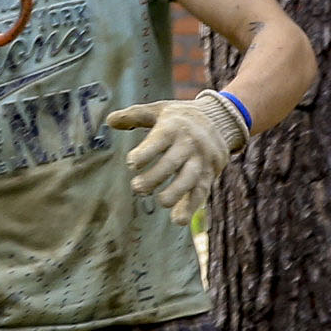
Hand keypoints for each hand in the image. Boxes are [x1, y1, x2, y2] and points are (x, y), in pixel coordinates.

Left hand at [104, 93, 249, 222]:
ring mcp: (201, 160)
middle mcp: (189, 144)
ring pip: (189, 179)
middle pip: (172, 162)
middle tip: (137, 188)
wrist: (221, 119)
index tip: (131, 163)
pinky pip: (201, 192)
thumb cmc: (181, 117)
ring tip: (161, 202)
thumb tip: (109, 120)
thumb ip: (134, 116)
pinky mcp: (209, 174)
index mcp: (174, 127)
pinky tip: (178, 220)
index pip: (160, 140)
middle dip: (155, 177)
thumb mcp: (160, 110)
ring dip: (175, 193)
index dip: (145, 152)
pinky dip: (191, 207)